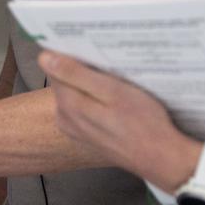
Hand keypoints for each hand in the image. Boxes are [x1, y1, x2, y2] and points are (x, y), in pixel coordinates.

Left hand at [38, 50, 199, 191]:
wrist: (160, 158)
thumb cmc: (143, 122)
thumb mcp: (113, 91)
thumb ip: (76, 75)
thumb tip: (44, 58)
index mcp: (68, 105)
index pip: (54, 66)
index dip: (70, 53)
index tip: (89, 45)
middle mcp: (65, 118)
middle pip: (63, 80)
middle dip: (80, 67)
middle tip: (107, 62)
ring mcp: (74, 129)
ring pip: (74, 94)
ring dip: (89, 83)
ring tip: (114, 79)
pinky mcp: (85, 135)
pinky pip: (83, 108)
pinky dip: (94, 99)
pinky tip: (114, 99)